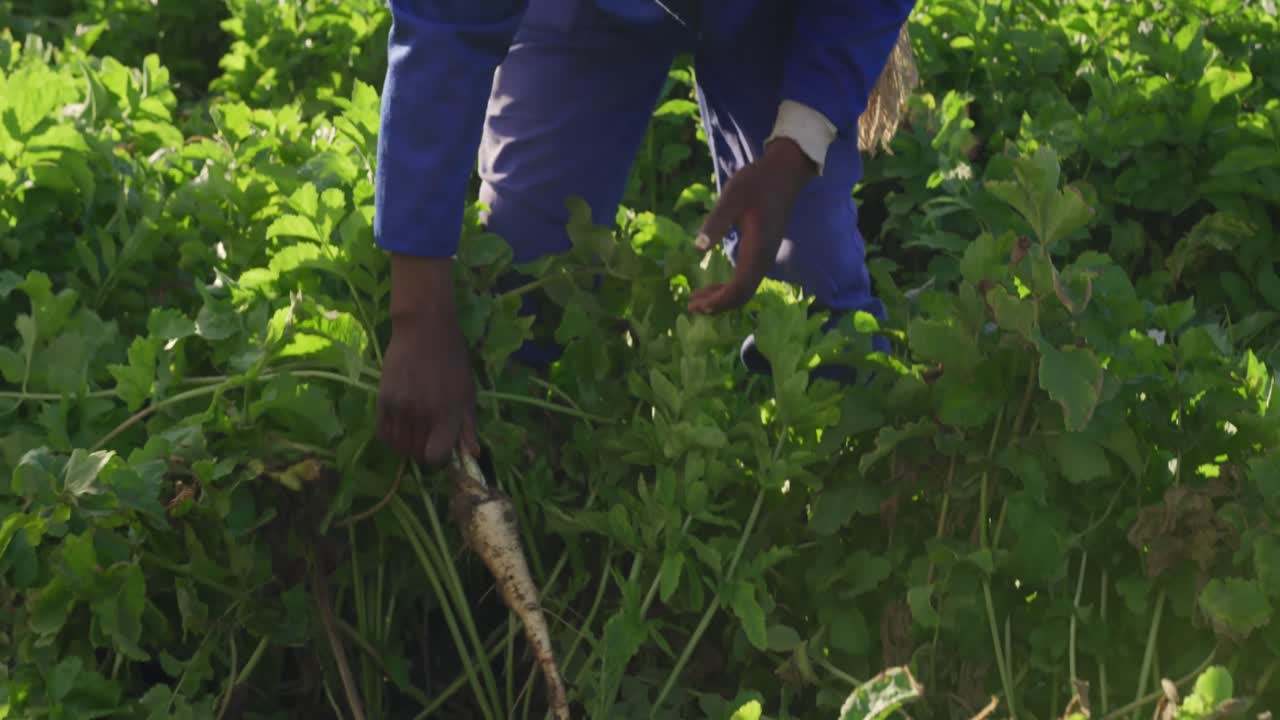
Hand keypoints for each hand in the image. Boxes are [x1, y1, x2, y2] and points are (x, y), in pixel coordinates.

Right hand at [377, 254, 480, 464]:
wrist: (424, 330)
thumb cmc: (452, 360)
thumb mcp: (468, 392)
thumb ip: (468, 425)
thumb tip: (472, 454)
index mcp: (447, 414)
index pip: (436, 457)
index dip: (440, 457)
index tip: (442, 447)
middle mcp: (422, 415)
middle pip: (417, 454)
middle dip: (424, 451)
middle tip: (429, 437)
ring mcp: (401, 408)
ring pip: (399, 446)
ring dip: (407, 446)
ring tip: (415, 431)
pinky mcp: (383, 400)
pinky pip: (383, 433)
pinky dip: (391, 437)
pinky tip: (400, 427)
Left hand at [688, 137, 816, 314]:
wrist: (783, 173)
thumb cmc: (757, 182)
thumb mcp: (732, 197)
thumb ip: (717, 221)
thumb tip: (698, 247)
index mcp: (757, 249)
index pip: (740, 288)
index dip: (719, 301)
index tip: (697, 305)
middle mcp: (763, 259)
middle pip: (742, 295)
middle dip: (717, 305)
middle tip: (691, 306)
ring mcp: (764, 257)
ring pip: (744, 290)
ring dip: (721, 299)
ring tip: (697, 301)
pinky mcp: (761, 253)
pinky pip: (745, 280)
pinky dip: (728, 288)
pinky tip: (712, 287)